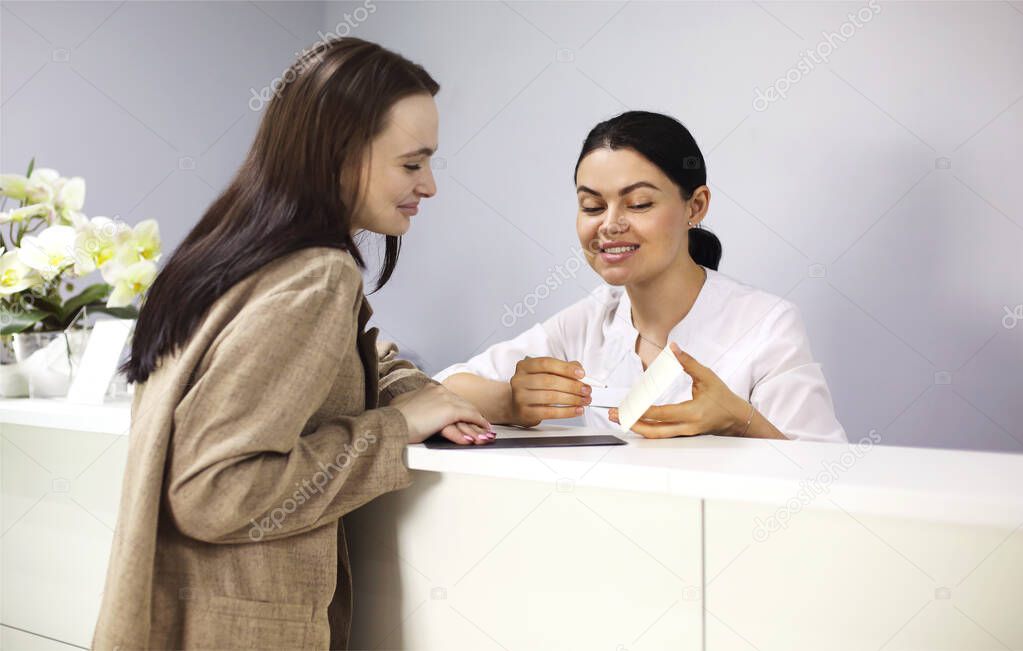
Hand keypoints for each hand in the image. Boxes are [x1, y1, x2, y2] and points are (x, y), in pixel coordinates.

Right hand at [392, 384, 495, 444]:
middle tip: (481, 425)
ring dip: (478, 421)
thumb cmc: (394, 421)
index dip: (459, 408)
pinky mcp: (450, 410)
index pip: (450, 398)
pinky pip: (471, 416)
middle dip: (471, 415)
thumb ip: (413, 405)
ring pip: (468, 409)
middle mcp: (439, 390)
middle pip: (461, 403)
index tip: (465, 416)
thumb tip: (413, 408)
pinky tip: (485, 428)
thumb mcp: (403, 407)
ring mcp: (445, 399)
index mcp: (428, 388)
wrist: (393, 425)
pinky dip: (479, 422)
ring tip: (485, 430)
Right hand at [507, 356, 591, 426]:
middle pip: (549, 381)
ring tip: (584, 400)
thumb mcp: (545, 374)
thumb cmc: (534, 388)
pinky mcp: (525, 412)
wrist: (517, 406)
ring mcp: (520, 397)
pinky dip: (566, 412)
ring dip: (572, 399)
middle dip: (572, 386)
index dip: (565, 368)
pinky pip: (549, 412)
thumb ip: (562, 369)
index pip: (546, 363)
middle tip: (586, 389)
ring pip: (550, 397)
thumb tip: (578, 370)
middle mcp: (519, 380)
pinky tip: (576, 410)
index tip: (581, 374)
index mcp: (525, 366)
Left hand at [609, 342, 750, 437]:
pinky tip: (634, 421)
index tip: (628, 405)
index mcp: (693, 413)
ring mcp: (684, 434)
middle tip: (615, 415)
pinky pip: (661, 435)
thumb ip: (688, 362)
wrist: (735, 417)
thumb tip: (673, 347)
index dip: (643, 410)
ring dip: (636, 427)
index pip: (663, 414)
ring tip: (620, 419)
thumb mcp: (708, 376)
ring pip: (656, 436)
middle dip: (632, 423)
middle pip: (654, 431)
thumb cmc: (722, 397)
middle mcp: (687, 427)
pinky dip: (646, 429)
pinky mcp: (682, 435)